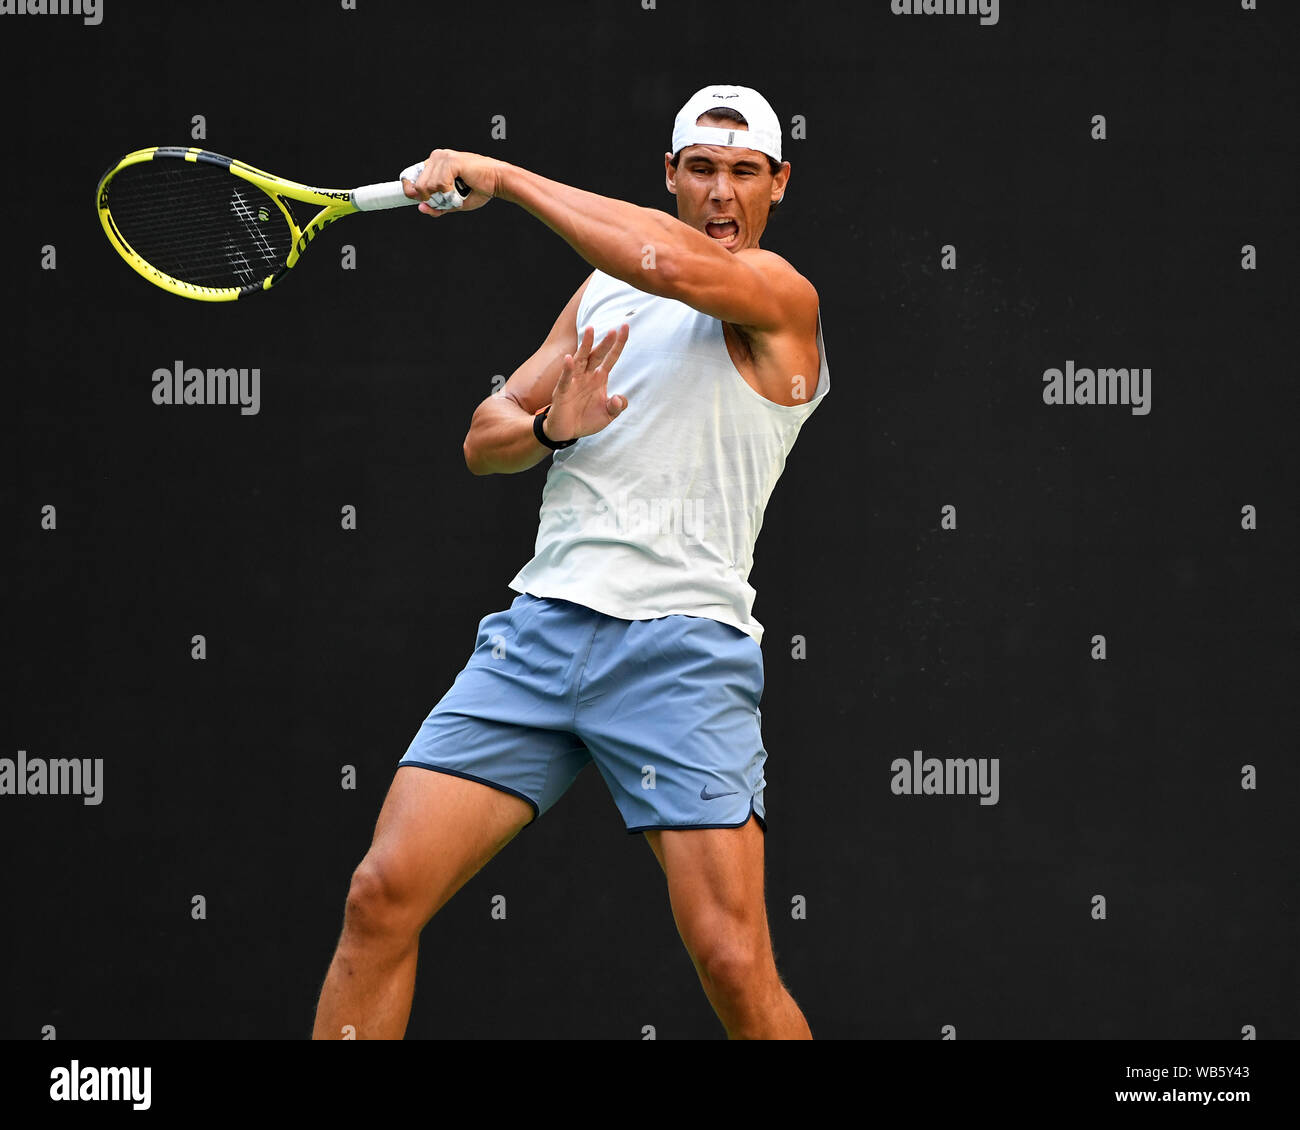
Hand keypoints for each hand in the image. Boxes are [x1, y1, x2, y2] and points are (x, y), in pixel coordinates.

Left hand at [402, 148, 500, 214]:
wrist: (497, 182)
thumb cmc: (478, 190)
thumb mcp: (453, 203)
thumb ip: (437, 206)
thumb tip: (420, 208)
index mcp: (435, 164)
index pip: (412, 176)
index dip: (411, 189)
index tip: (416, 198)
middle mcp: (436, 157)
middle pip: (418, 186)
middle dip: (432, 199)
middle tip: (450, 198)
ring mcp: (443, 157)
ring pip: (428, 186)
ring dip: (444, 197)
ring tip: (459, 192)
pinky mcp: (451, 161)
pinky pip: (439, 184)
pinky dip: (450, 192)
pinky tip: (461, 187)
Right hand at [545, 325, 629, 441]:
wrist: (566, 432)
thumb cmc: (586, 419)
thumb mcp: (608, 415)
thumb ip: (617, 406)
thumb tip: (619, 398)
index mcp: (599, 378)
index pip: (611, 358)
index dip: (618, 344)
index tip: (625, 327)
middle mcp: (587, 375)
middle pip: (597, 355)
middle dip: (605, 343)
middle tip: (614, 330)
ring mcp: (574, 382)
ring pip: (580, 360)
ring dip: (585, 346)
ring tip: (591, 330)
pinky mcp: (562, 392)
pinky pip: (565, 379)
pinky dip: (567, 369)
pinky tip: (569, 359)